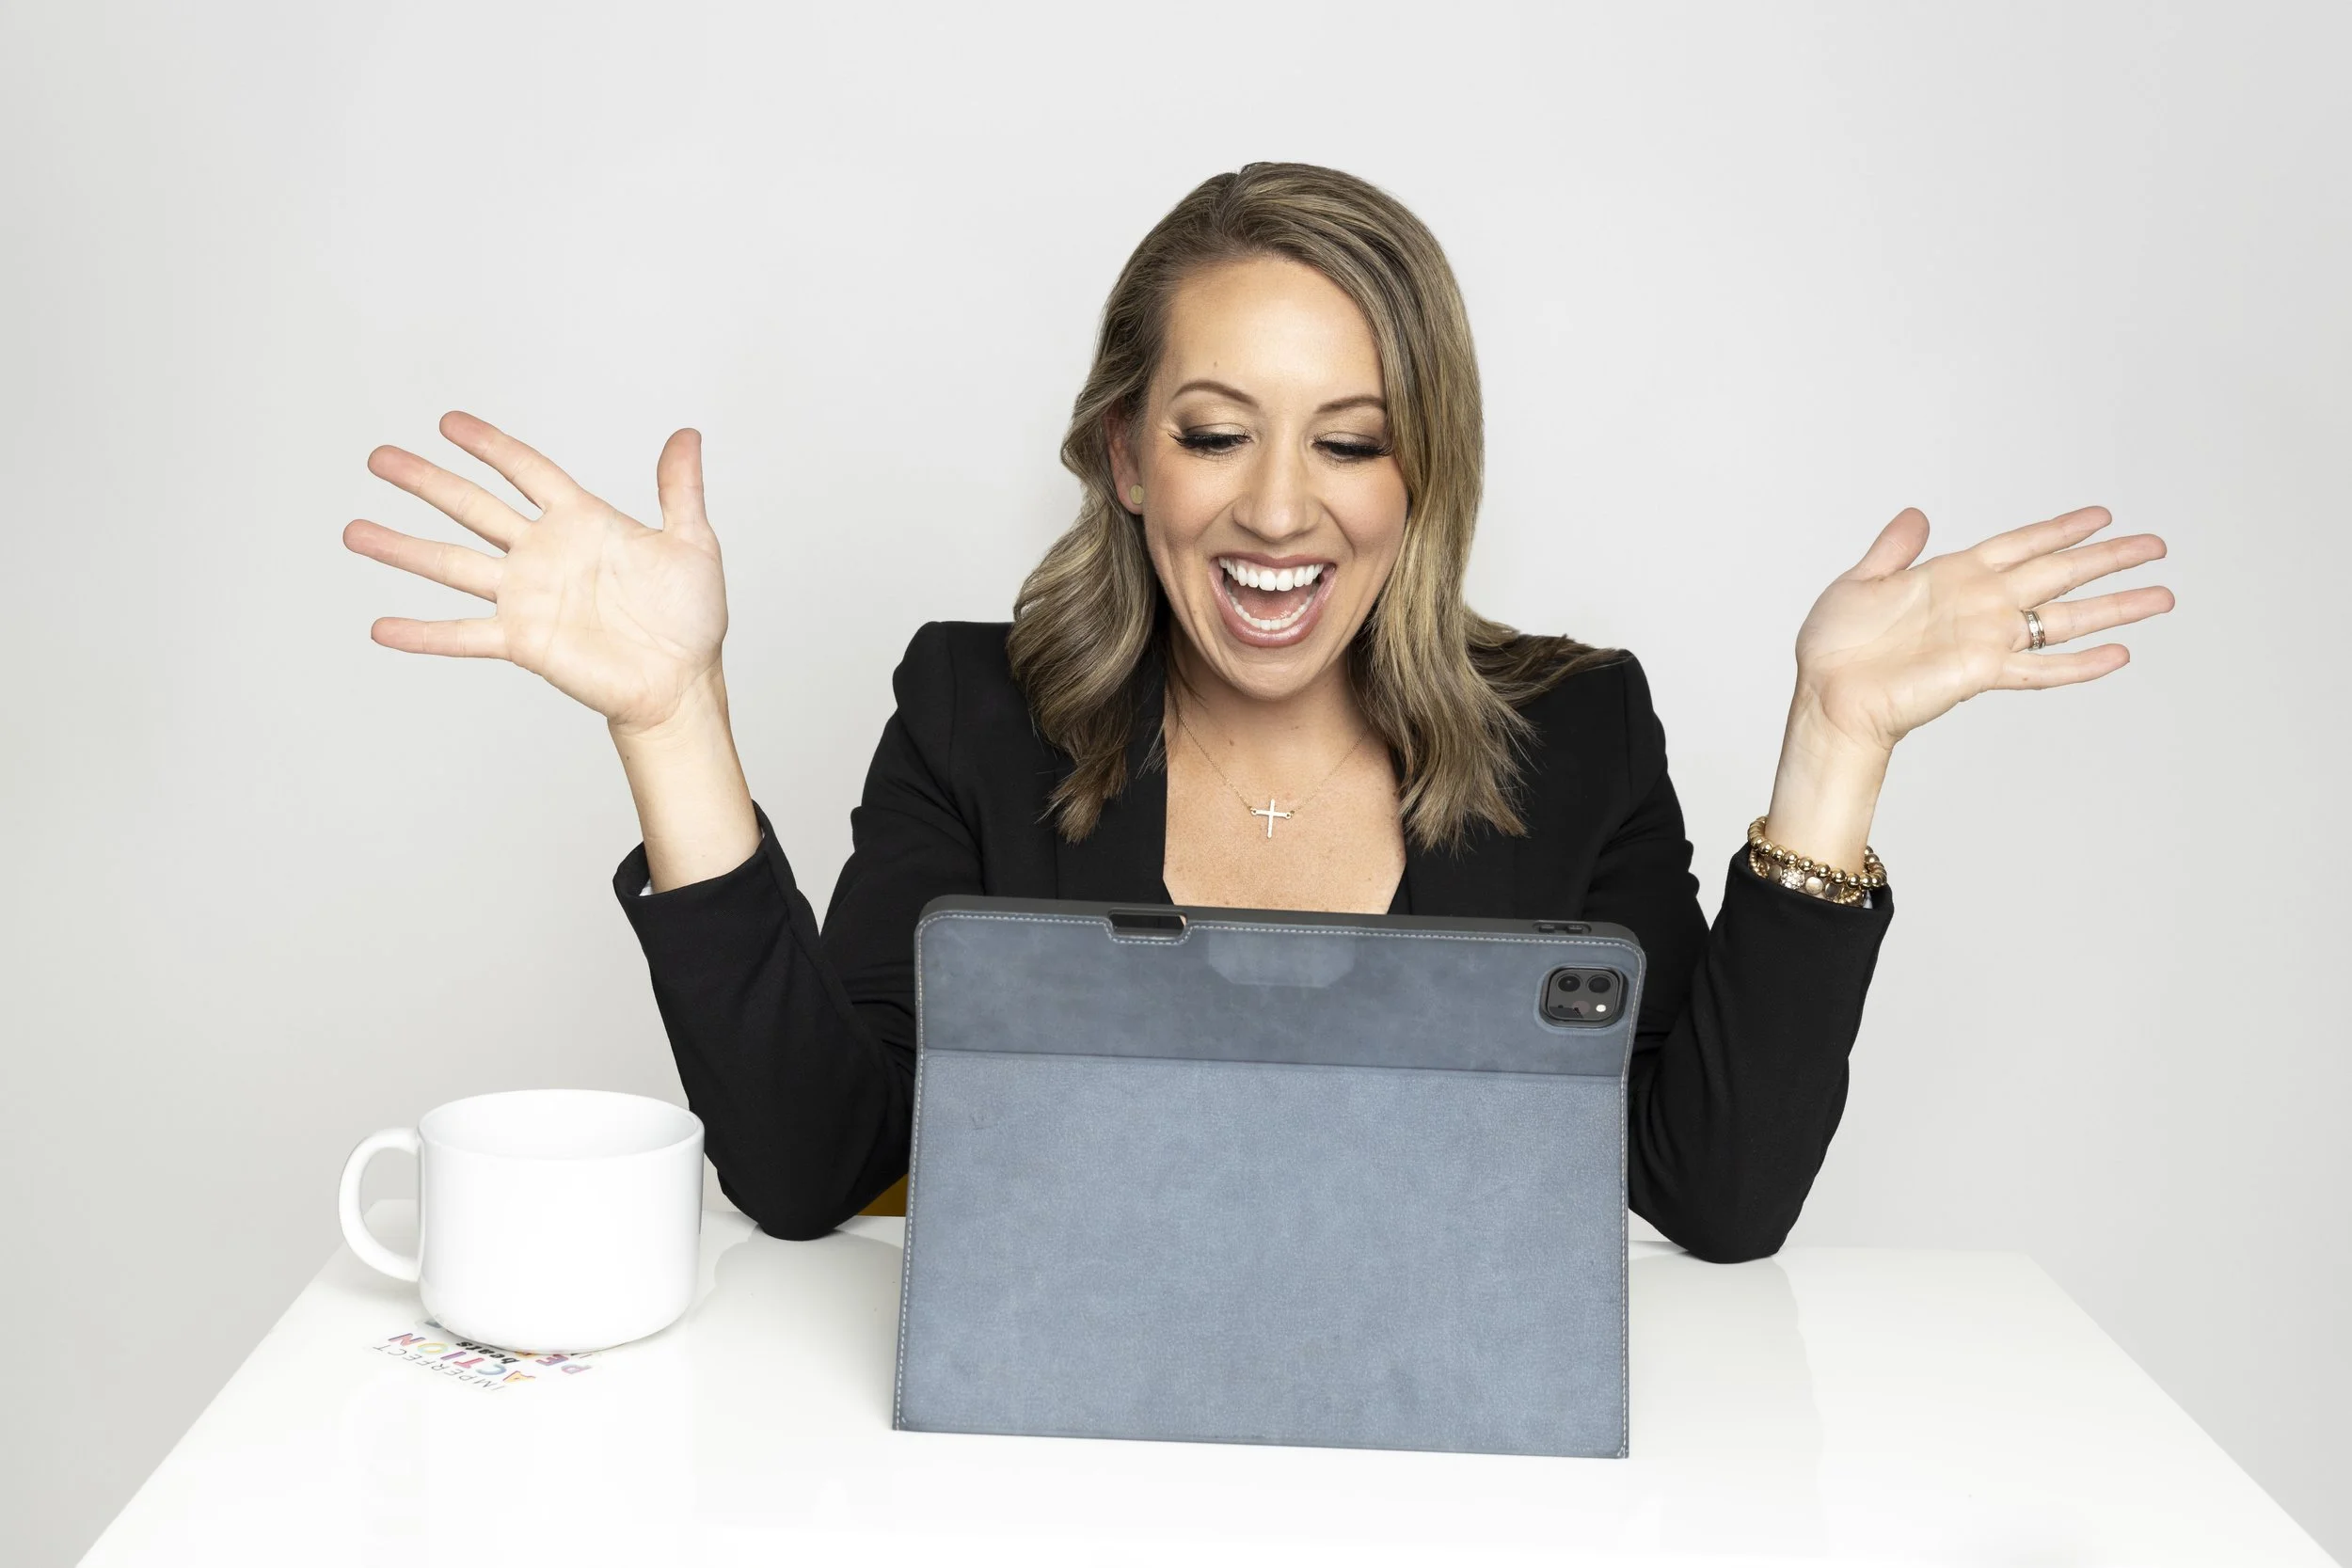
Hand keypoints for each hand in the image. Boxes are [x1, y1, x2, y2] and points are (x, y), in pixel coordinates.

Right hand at [344, 412, 728, 734]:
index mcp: (581, 521)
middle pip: (473, 507)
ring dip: (403, 550)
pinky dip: (422, 633)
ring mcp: (527, 597)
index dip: (489, 445)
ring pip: (453, 564)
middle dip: (426, 482)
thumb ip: (680, 489)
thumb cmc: (690, 618)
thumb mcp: (693, 543)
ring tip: (354, 531)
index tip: (449, 422)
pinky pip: (463, 635)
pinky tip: (381, 627)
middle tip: (379, 457)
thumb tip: (687, 435)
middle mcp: (543, 554)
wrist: (682, 682)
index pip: (525, 471)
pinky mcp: (523, 640)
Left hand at [1789, 505, 2174, 755]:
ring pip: (2065, 618)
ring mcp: (1987, 637)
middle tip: (2156, 545)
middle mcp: (1981, 604)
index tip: (2102, 516)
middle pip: (2059, 573)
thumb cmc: (1835, 646)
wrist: (1826, 694)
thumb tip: (1916, 514)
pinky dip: (2079, 664)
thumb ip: (1895, 549)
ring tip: (2162, 596)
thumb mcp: (1860, 581)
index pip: (2022, 544)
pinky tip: (2118, 655)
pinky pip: (2041, 669)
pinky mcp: (1982, 672)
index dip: (2061, 529)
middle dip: (2109, 559)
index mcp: (1954, 576)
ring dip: (2115, 607)